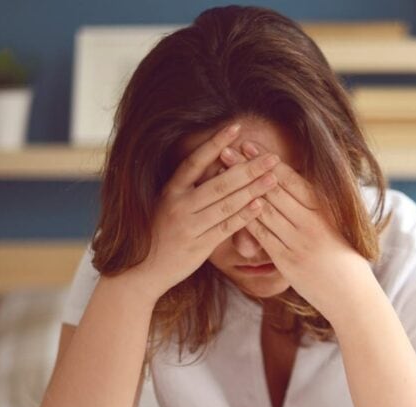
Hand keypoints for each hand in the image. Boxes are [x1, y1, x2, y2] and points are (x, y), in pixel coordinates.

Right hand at [124, 123, 281, 300]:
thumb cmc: (160, 235)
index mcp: (170, 191)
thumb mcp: (168, 205)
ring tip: (273, 178)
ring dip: (252, 190)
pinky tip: (260, 205)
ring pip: (226, 204)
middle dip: (248, 168)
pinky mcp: (198, 246)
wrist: (142, 272)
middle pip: (219, 182)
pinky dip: (244, 216)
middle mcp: (178, 205)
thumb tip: (220, 165)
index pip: (195, 161)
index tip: (236, 127)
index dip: (215, 143)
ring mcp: (188, 226)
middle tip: (272, 157)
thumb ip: (190, 188)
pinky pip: (225, 228)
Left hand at [224, 140, 376, 321]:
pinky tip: (229, 206)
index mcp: (325, 210)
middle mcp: (311, 222)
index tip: (250, 145)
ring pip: (265, 210)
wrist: (352, 295)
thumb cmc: (346, 258)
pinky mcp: (287, 261)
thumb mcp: (339, 225)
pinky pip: (262, 236)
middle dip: (248, 168)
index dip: (268, 161)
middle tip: (227, 148)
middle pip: (273, 189)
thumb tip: (299, 183)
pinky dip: (245, 219)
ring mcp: (298, 242)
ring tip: (223, 173)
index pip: (292, 180)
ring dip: (240, 189)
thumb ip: (319, 206)